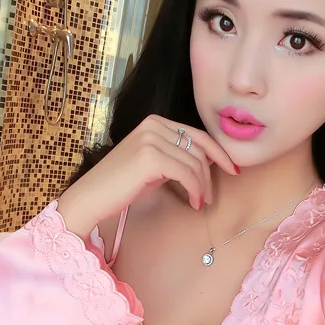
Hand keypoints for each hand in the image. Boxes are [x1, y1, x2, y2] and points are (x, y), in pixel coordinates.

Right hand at [57, 115, 237, 237]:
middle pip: (199, 149)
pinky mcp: (151, 157)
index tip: (232, 169)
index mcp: (155, 122)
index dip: (219, 152)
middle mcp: (154, 125)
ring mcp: (152, 139)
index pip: (198, 134)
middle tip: (209, 197)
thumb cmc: (122, 185)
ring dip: (203, 186)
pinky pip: (187, 173)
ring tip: (199, 202)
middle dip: (210, 175)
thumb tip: (208, 160)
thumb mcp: (153, 164)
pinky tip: (193, 202)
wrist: (92, 197)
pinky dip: (195, 190)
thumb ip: (176, 156)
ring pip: (195, 163)